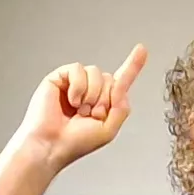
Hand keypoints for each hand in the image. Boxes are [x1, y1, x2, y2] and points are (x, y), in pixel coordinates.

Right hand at [17, 44, 147, 167]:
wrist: (51, 145)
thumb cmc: (75, 143)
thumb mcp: (109, 129)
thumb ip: (122, 107)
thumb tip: (122, 85)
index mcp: (102, 103)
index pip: (120, 81)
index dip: (132, 66)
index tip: (142, 50)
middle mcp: (89, 91)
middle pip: (110, 78)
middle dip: (104, 99)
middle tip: (90, 115)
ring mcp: (75, 84)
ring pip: (96, 72)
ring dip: (91, 94)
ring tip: (79, 110)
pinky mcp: (60, 78)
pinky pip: (78, 69)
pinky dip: (78, 87)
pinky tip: (71, 100)